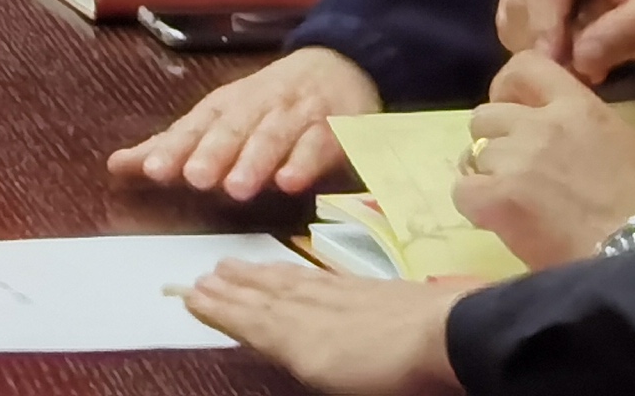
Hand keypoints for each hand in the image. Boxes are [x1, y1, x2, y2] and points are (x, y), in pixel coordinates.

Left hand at [108, 44, 381, 200]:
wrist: (338, 65)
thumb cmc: (267, 103)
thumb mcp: (220, 119)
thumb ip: (174, 147)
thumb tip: (117, 166)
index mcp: (224, 107)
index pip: (194, 128)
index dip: (173, 149)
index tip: (151, 171)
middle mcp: (256, 108)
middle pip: (230, 130)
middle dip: (211, 154)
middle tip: (194, 178)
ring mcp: (295, 116)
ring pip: (271, 138)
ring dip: (253, 161)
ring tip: (235, 188)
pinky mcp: (333, 129)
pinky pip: (318, 146)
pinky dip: (304, 163)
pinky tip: (289, 182)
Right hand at [181, 259, 462, 395]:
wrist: (446, 334)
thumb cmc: (387, 369)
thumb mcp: (320, 366)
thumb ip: (281, 343)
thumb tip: (249, 326)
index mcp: (293, 334)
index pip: (245, 318)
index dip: (217, 308)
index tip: (188, 294)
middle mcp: (306, 309)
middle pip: (260, 296)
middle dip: (229, 288)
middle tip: (202, 275)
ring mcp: (337, 296)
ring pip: (283, 283)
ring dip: (254, 276)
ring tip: (231, 266)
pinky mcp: (365, 290)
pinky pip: (313, 276)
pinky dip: (291, 271)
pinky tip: (291, 270)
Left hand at [455, 48, 634, 266]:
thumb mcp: (625, 146)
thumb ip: (581, 128)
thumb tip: (557, 136)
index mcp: (577, 108)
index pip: (526, 66)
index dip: (509, 86)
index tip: (512, 106)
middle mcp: (538, 125)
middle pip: (486, 117)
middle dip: (498, 141)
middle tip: (520, 171)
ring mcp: (514, 160)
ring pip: (474, 154)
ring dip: (489, 175)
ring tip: (517, 200)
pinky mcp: (497, 198)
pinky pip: (463, 191)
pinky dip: (478, 205)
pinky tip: (502, 219)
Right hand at [499, 0, 634, 78]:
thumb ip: (619, 36)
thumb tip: (576, 64)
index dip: (545, 22)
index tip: (552, 65)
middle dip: (540, 36)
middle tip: (571, 75)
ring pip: (512, 8)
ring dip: (536, 43)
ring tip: (576, 67)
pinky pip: (518, 17)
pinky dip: (537, 42)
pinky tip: (570, 55)